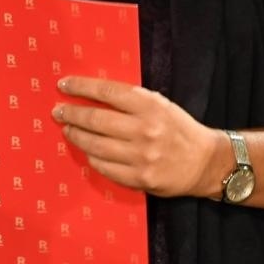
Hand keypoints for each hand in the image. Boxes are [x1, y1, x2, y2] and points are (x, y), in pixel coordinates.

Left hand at [52, 75, 223, 198]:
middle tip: (58, 111)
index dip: (81, 87)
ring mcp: (141, 157)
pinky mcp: (140, 179)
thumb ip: (131, 100)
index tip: (64, 85)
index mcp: (150, 106)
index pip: (107, 92)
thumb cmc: (178, 128)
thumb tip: (93, 95)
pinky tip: (87, 150)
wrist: (205, 162)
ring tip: (68, 130)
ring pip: (95, 146)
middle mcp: (145, 130)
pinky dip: (91, 157)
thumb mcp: (160, 104)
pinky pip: (104, 167)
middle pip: (96, 119)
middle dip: (71, 114)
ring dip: (76, 136)